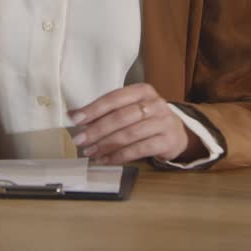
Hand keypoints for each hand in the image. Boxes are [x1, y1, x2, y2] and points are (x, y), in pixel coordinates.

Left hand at [68, 83, 201, 164]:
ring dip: (106, 145)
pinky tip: (106, 160)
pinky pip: (139, 150)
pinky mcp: (167, 141)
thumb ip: (106, 111)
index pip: (114, 98)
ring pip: (129, 134)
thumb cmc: (147, 119)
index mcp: (142, 91)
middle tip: (79, 140)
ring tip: (90, 152)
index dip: (93, 109)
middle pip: (120, 117)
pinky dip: (120, 156)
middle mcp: (154, 104)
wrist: (176, 133)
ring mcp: (163, 122)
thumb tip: (74, 115)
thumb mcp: (130, 109)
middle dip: (97, 130)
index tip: (75, 119)